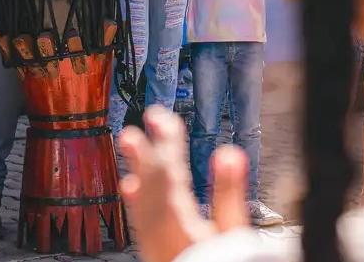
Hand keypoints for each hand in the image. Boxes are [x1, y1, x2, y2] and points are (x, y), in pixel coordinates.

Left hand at [119, 107, 251, 261]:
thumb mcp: (235, 235)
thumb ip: (229, 195)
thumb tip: (230, 152)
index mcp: (181, 226)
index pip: (171, 174)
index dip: (166, 142)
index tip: (163, 117)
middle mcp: (161, 234)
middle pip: (152, 185)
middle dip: (149, 150)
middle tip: (145, 119)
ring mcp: (154, 244)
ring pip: (142, 200)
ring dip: (137, 168)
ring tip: (129, 141)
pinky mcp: (154, 252)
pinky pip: (139, 221)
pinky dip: (135, 201)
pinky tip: (128, 187)